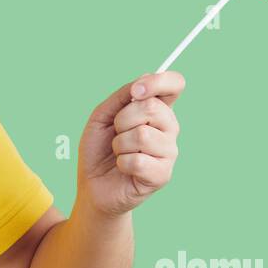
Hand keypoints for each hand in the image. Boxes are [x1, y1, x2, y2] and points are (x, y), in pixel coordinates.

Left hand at [77, 71, 183, 216]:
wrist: (92, 185)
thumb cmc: (99, 150)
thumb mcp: (103, 116)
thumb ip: (122, 96)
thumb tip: (141, 84)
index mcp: (157, 110)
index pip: (175, 85)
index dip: (158, 81)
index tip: (136, 91)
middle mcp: (169, 129)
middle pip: (153, 107)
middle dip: (122, 119)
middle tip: (116, 133)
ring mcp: (169, 152)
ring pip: (143, 135)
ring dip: (120, 144)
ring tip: (119, 153)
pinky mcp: (163, 175)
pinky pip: (139, 160)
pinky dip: (122, 163)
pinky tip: (123, 168)